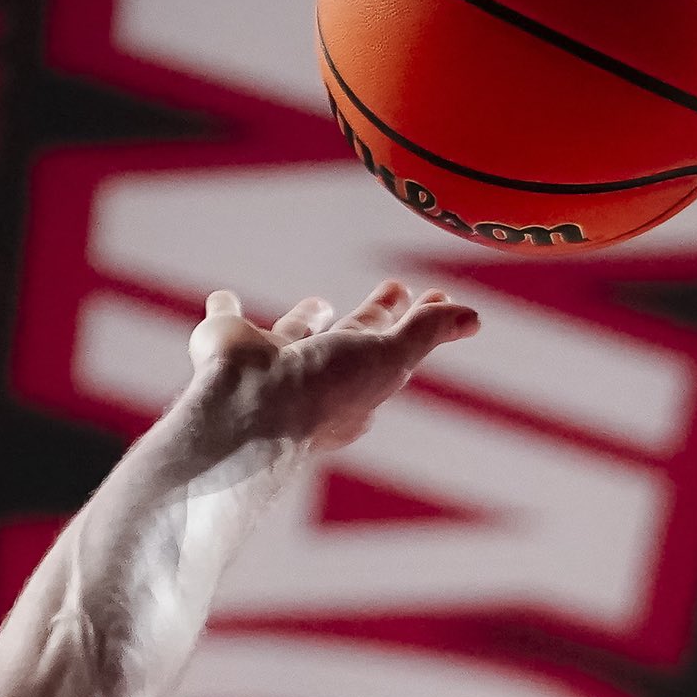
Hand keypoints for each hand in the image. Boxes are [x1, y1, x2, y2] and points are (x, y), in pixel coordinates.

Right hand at [171, 280, 478, 477]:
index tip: (438, 298)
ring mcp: (270, 364)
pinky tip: (222, 301)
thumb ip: (426, 335)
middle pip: (354, 341)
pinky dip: (223, 312)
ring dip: (307, 320)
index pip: (396, 348)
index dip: (419, 323)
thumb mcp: (388, 358)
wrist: (248, 408)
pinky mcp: (226, 347)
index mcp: (356, 387)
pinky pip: (225, 324)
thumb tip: (474, 318)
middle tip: (396, 289)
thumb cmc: (324, 393)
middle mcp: (315, 378)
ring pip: (295, 336)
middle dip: (376, 316)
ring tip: (321, 304)